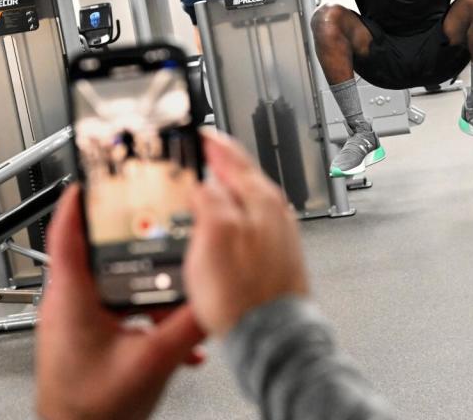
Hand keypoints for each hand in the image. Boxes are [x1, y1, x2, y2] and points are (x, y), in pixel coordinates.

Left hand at [36, 184, 205, 419]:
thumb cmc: (90, 412)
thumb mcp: (151, 362)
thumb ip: (187, 327)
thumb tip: (214, 301)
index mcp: (72, 299)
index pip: (67, 234)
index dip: (80, 201)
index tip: (92, 177)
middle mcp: (66, 305)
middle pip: (98, 254)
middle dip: (133, 244)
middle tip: (153, 225)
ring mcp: (74, 322)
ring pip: (112, 285)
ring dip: (145, 288)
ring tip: (173, 295)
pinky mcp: (85, 338)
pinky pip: (117, 311)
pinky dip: (144, 315)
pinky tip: (169, 334)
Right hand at [184, 132, 309, 336]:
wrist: (271, 339)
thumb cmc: (244, 295)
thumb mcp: (213, 236)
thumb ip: (208, 200)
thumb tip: (202, 182)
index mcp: (260, 198)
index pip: (232, 155)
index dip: (209, 142)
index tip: (195, 133)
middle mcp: (275, 212)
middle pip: (240, 177)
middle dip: (216, 166)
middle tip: (193, 159)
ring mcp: (278, 235)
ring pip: (244, 202)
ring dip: (222, 193)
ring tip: (201, 192)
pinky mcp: (276, 257)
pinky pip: (249, 225)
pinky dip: (231, 219)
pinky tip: (219, 232)